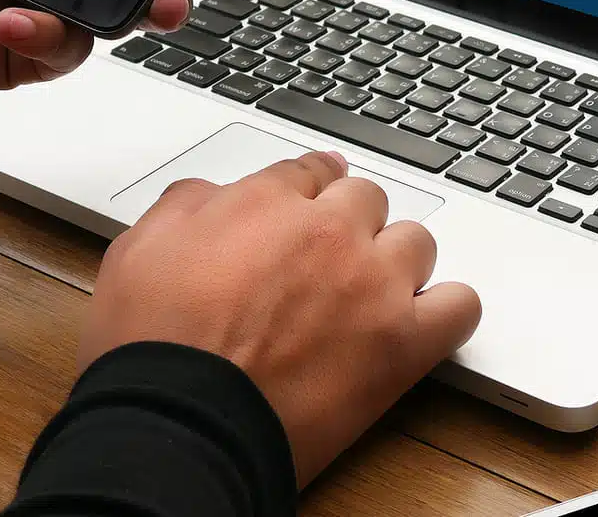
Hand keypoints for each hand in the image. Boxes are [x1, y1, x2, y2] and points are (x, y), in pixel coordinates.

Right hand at [78, 152, 481, 485]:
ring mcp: (373, 284)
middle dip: (350, 225)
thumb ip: (185, 206)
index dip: (311, 192)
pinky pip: (460, 306)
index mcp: (267, 202)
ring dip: (396, 263)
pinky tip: (422, 325)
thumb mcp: (137, 250)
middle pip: (367, 200)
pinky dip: (446, 312)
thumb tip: (210, 194)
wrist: (178, 426)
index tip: (313, 208)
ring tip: (369, 297)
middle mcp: (328, 232)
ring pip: (417, 242)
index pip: (312, 172)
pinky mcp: (404, 343)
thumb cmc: (152, 349)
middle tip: (328, 263)